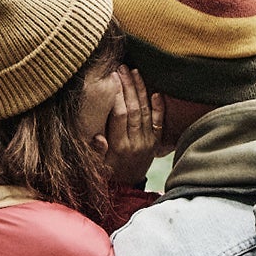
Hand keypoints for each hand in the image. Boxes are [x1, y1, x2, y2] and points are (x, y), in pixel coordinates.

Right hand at [96, 67, 162, 186]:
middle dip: (127, 86)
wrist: (127, 187)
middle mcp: (135, 142)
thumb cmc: (107, 172)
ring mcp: (147, 142)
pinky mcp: (155, 143)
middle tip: (121, 67)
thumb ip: (97, 150)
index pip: (119, 115)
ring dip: (140, 90)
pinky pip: (159, 122)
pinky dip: (159, 107)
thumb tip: (98, 138)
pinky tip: (156, 92)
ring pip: (145, 111)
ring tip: (134, 71)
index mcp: (119, 146)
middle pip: (133, 109)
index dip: (116, 95)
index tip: (111, 77)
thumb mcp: (97, 165)